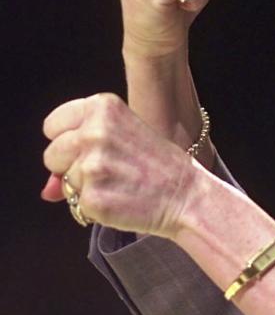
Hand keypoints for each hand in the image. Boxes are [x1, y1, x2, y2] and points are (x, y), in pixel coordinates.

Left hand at [41, 93, 201, 237]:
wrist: (187, 196)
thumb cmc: (159, 167)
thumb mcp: (124, 140)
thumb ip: (81, 152)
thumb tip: (47, 190)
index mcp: (103, 108)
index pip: (53, 126)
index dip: (67, 141)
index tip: (91, 150)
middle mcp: (95, 131)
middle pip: (52, 155)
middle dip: (70, 167)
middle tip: (108, 171)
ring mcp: (92, 165)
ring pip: (64, 182)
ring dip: (84, 188)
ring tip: (119, 185)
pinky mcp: (92, 196)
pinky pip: (76, 204)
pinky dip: (94, 207)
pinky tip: (120, 200)